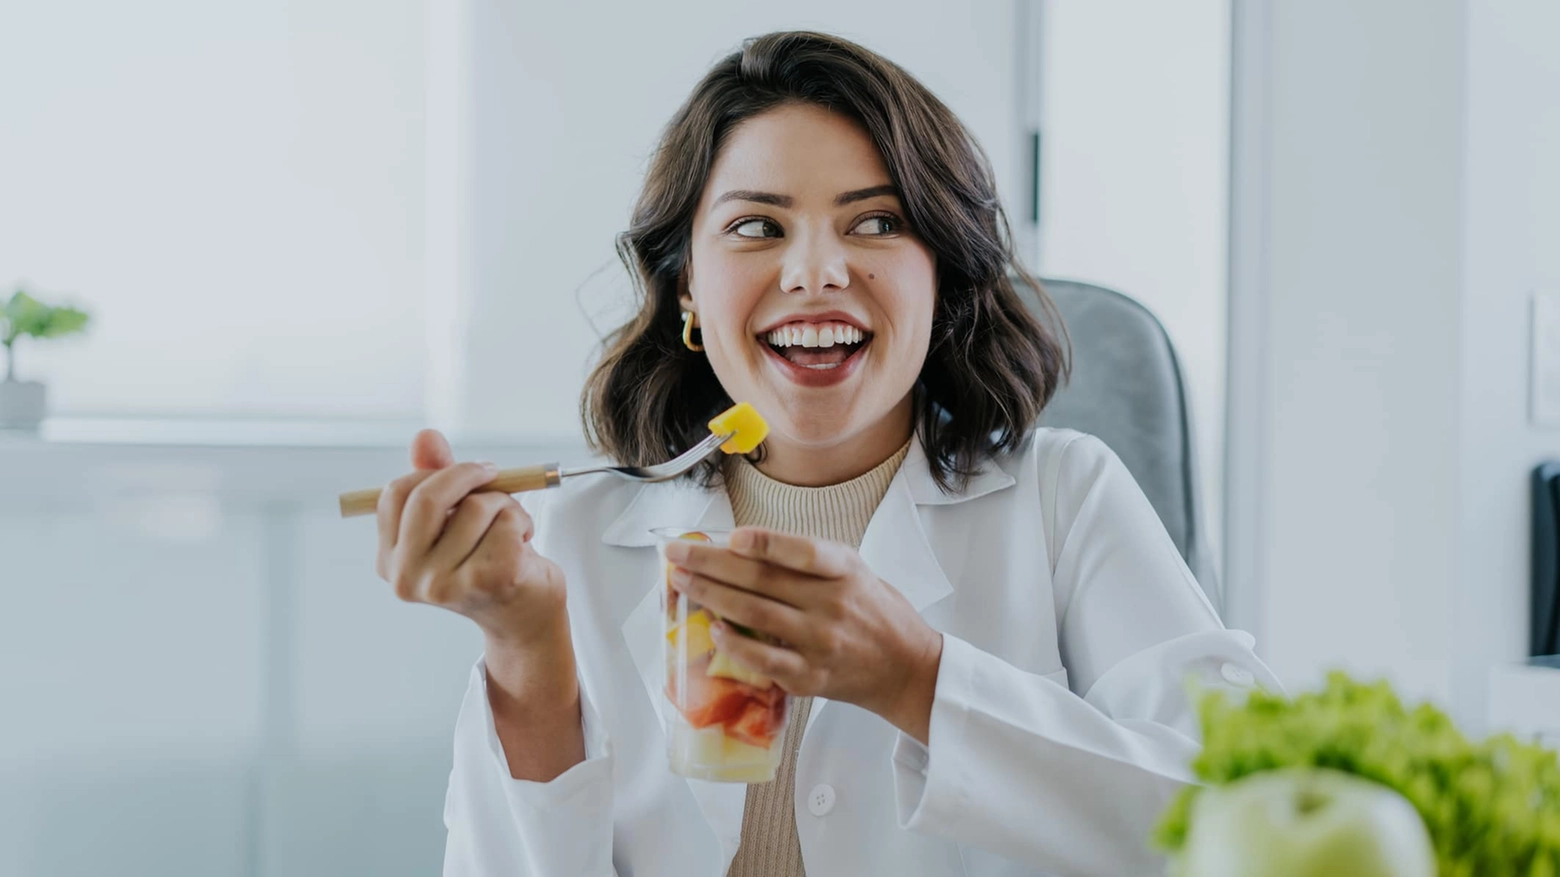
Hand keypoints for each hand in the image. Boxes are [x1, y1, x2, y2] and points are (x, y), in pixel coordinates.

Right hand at [375, 429, 567, 645]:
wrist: (525, 615)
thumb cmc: (488, 559)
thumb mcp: (456, 517)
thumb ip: (436, 477)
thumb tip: (425, 436)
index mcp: (391, 561)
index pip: (397, 493)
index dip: (438, 472)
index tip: (472, 471)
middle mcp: (408, 579)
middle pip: (427, 498)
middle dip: (467, 474)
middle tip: (493, 473)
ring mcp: (444, 585)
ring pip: (475, 507)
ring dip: (504, 504)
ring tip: (509, 528)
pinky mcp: (486, 581)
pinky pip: (506, 521)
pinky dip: (522, 521)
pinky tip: (522, 544)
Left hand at [663, 527, 943, 741]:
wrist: (907, 668)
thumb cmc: (875, 612)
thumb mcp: (855, 571)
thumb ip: (809, 560)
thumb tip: (741, 549)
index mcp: (844, 571)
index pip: (803, 552)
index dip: (766, 543)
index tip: (732, 537)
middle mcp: (832, 604)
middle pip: (763, 580)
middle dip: (712, 563)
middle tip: (677, 553)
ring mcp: (820, 642)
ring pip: (756, 615)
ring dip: (712, 596)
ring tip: (682, 582)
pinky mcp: (810, 676)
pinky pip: (764, 660)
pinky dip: (735, 644)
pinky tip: (714, 630)